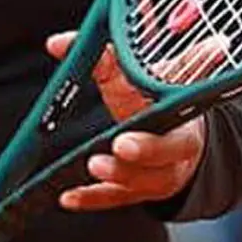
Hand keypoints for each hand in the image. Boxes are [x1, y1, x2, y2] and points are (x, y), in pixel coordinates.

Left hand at [45, 31, 206, 211]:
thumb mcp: (140, 70)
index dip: (152, 141)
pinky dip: (90, 199)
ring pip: (138, 184)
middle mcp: (174, 154)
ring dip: (114, 178)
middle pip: (160, 163)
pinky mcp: (135, 190)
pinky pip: (113, 198)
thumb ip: (103, 55)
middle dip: (134, 160)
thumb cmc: (160, 95)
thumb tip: (57, 42)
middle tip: (114, 150)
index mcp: (184, 122)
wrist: (182, 129)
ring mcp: (155, 176)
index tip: (124, 141)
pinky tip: (67, 197)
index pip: (174, 133)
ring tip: (92, 166)